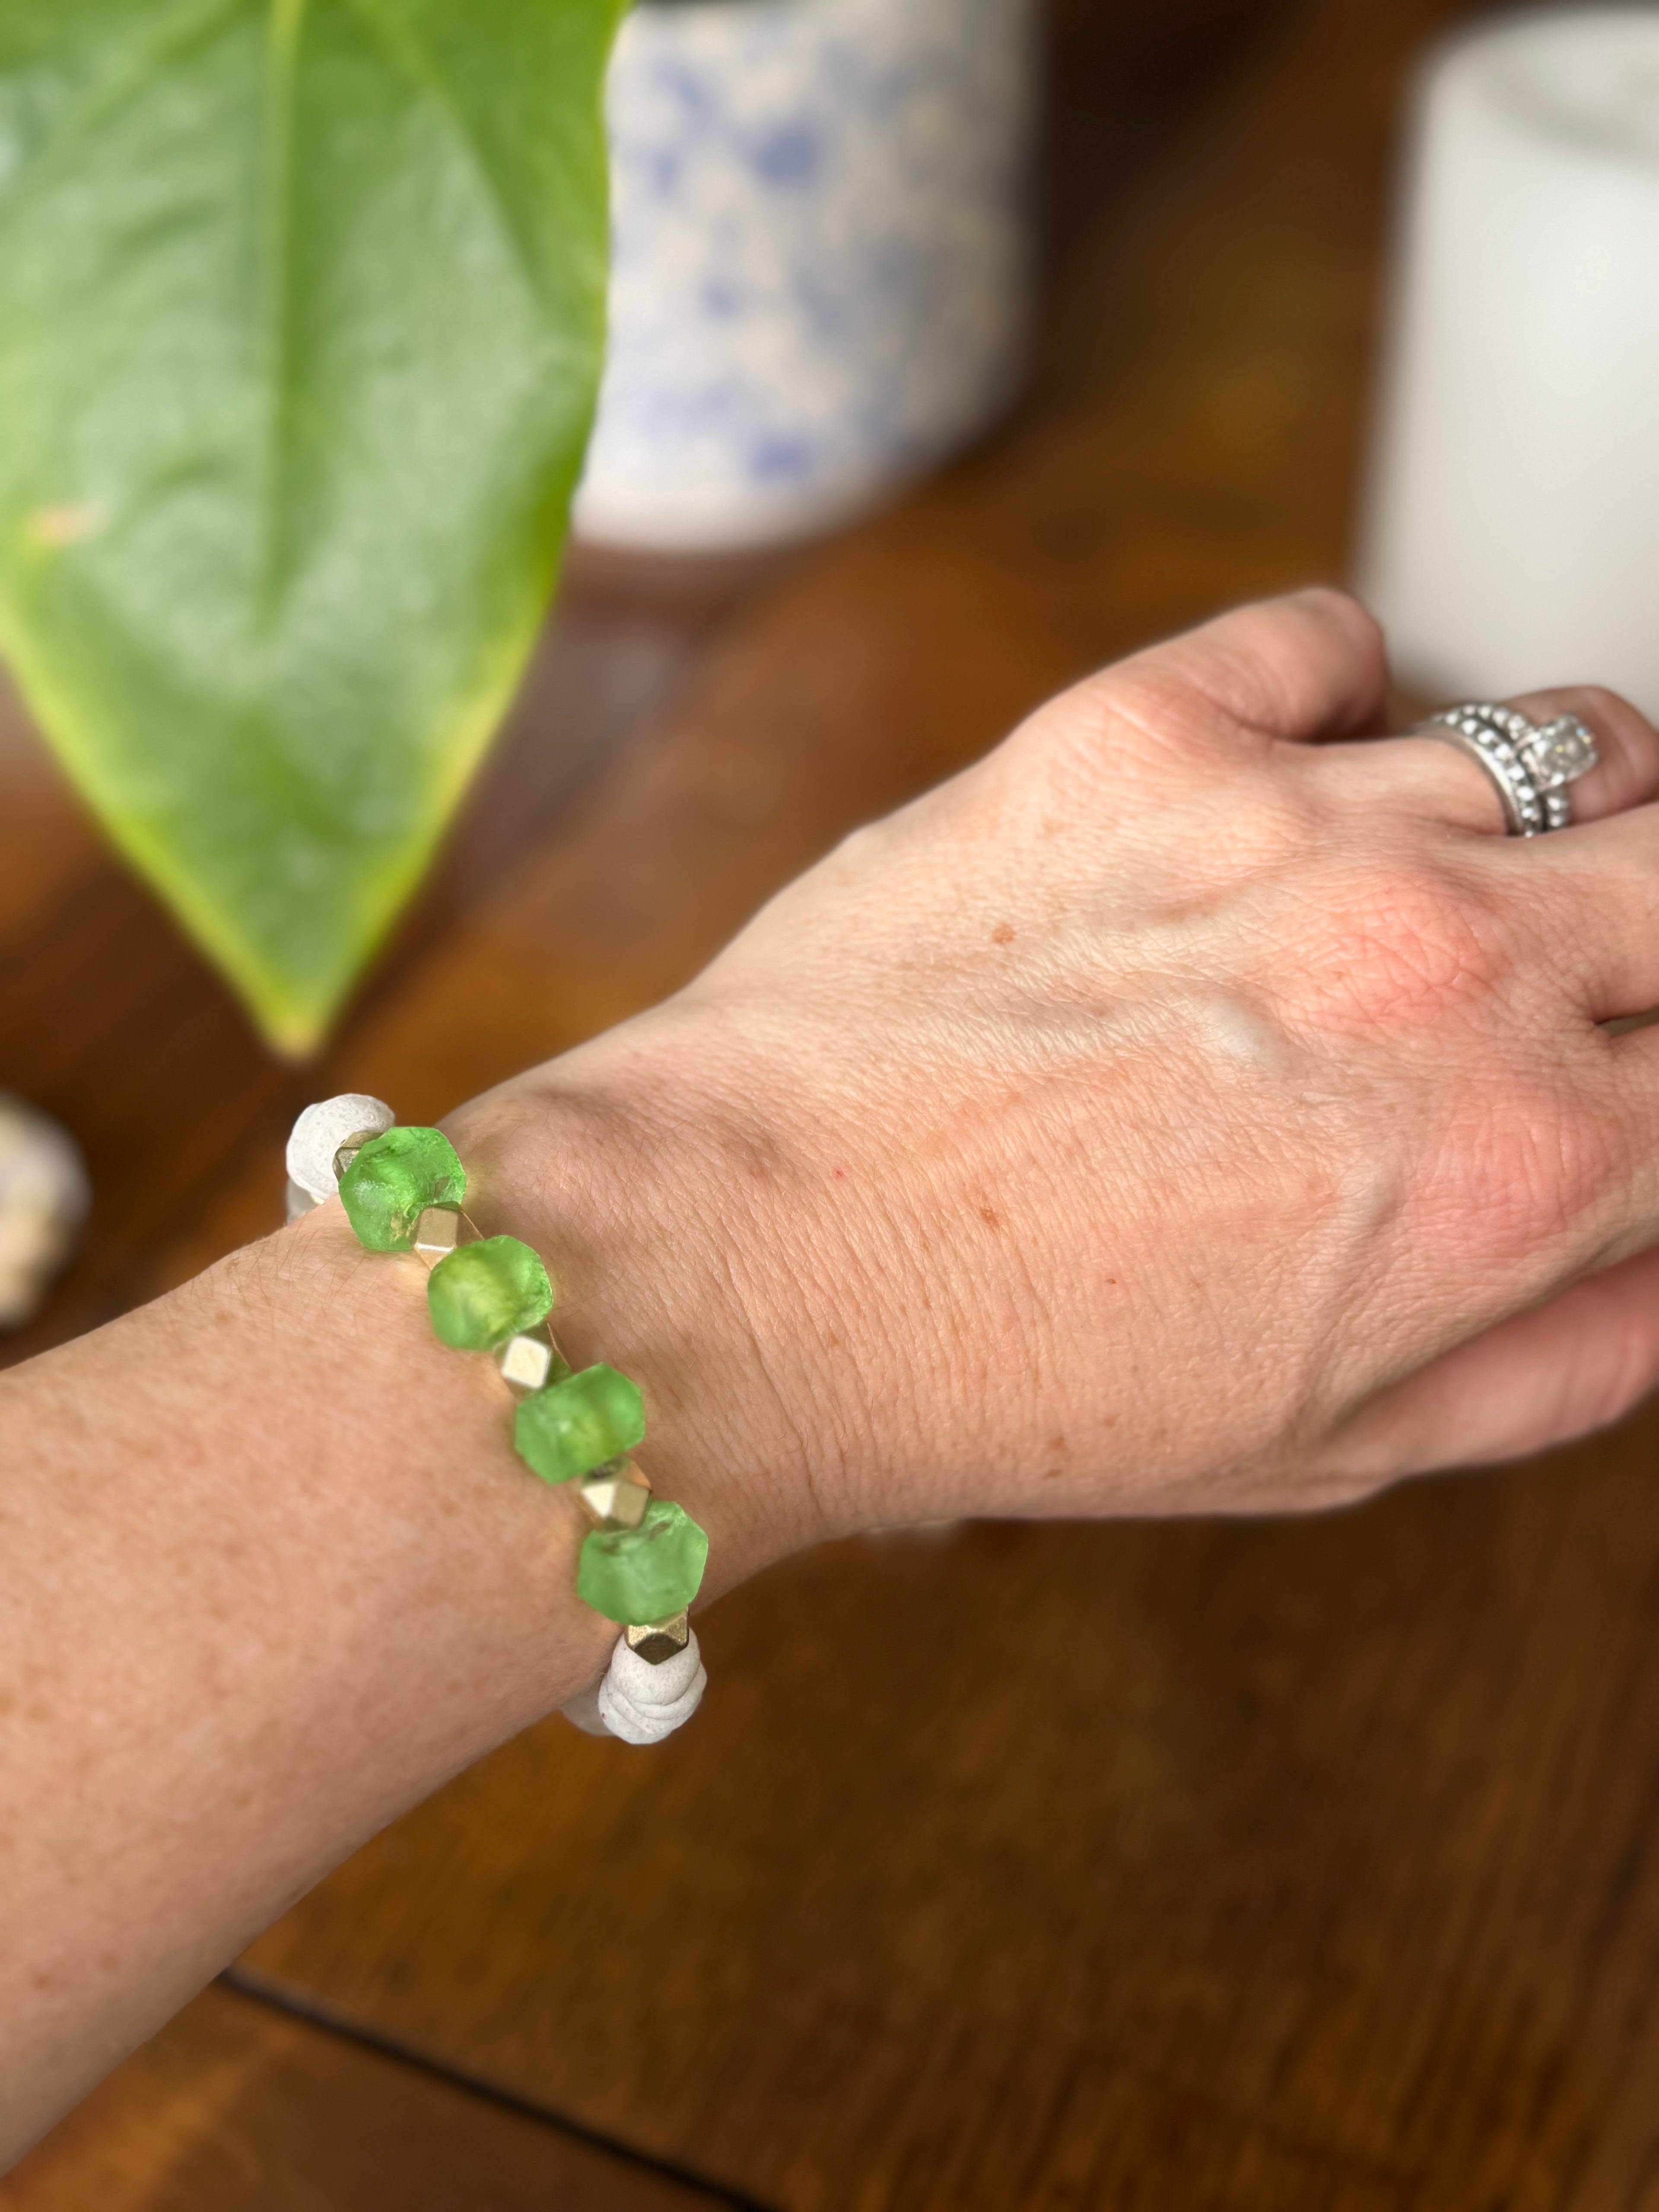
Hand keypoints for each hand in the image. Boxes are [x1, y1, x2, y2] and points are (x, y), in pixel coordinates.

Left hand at [470, 590, 1658, 1554]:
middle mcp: (1444, 966)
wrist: (750, 1271)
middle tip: (1593, 975)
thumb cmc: (1016, 1380)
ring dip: (1543, 816)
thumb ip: (1559, 1360)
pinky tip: (1288, 786)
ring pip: (1563, 740)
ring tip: (1443, 884)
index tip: (1633, 1071)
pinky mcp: (1138, 732)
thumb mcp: (1332, 1448)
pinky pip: (1333, 640)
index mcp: (1521, 1161)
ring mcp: (1295, 822)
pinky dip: (1344, 698)